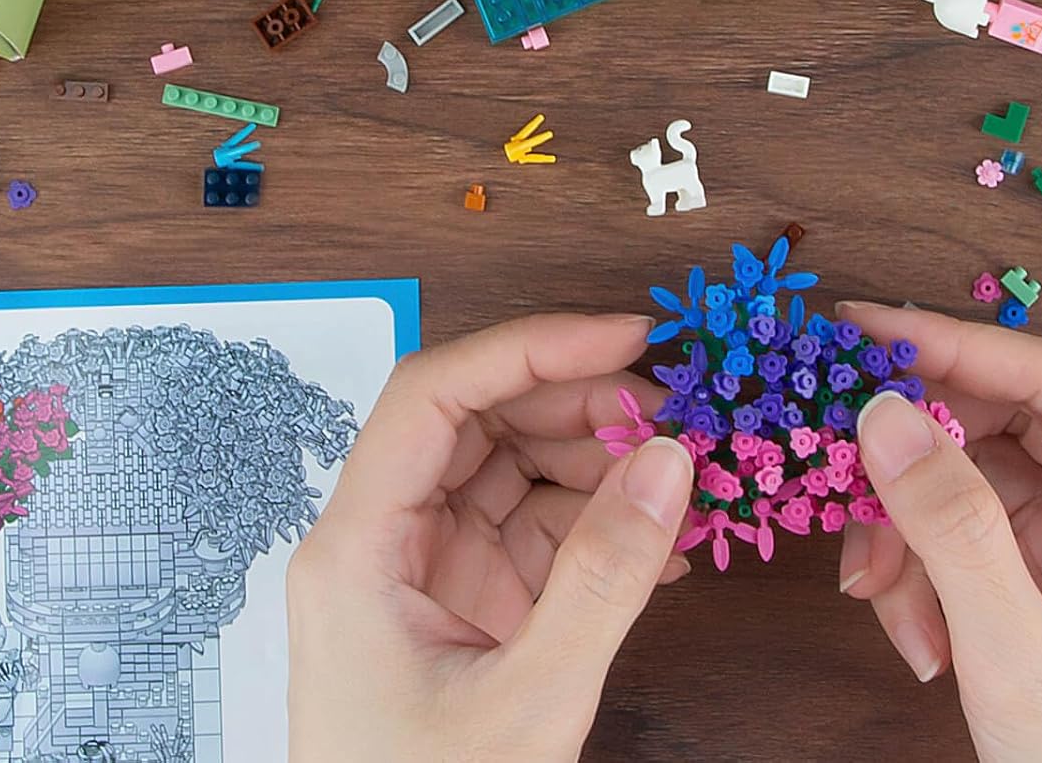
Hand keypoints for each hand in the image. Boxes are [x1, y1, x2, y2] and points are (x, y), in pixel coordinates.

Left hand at [287, 314, 695, 762]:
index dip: (528, 347)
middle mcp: (383, 541)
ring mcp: (427, 573)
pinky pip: (535, 534)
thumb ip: (603, 578)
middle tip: (676, 409)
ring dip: (599, 463)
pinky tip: (666, 539)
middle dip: (576, 405)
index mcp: (355, 546)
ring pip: (512, 472)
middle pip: (475, 423)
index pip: (432, 396)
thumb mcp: (527, 702)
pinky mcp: (468, 609)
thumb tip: (672, 458)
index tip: (626, 338)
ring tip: (685, 473)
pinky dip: (599, 527)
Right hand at [837, 303, 1041, 761]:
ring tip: (875, 590)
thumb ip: (951, 527)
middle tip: (838, 458)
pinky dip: (916, 572)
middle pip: (1000, 425)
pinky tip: (911, 630)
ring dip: (904, 528)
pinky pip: (958, 536)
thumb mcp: (1020, 654)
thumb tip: (879, 411)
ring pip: (966, 480)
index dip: (959, 343)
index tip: (863, 331)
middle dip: (915, 454)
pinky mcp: (1041, 580)